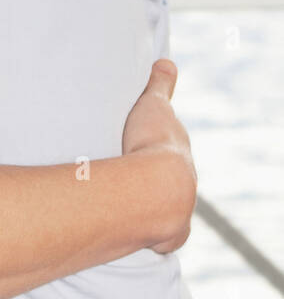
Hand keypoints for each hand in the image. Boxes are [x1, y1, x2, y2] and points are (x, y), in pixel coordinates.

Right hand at [122, 59, 196, 253]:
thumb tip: (167, 62)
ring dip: (145, 207)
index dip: (154, 145)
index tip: (140, 144)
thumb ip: (159, 84)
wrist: (157, 188)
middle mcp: (183, 183)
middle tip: (121, 170)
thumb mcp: (153, 105)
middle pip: (165, 180)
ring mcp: (177, 212)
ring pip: (162, 209)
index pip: (169, 149)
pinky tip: (127, 230)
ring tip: (115, 200)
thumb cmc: (150, 143)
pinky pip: (156, 236)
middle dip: (146, 176)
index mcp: (176, 152)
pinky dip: (144, 233)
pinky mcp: (165, 236)